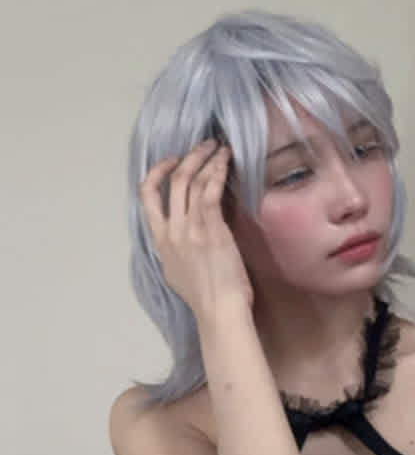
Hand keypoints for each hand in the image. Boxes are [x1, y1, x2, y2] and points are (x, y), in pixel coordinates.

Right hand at [139, 139, 253, 319]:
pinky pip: (211, 191)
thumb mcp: (177, 271)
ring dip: (207, 159)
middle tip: (205, 144)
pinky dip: (218, 172)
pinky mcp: (212, 229)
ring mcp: (190, 228)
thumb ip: (175, 249)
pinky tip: (227, 161)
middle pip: (173, 181)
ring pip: (193, 181)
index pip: (147, 196)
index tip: (171, 161)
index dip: (157, 172)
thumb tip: (182, 236)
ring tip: (220, 147)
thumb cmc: (203, 296)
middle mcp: (171, 229)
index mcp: (160, 240)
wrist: (218, 309)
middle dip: (189, 157)